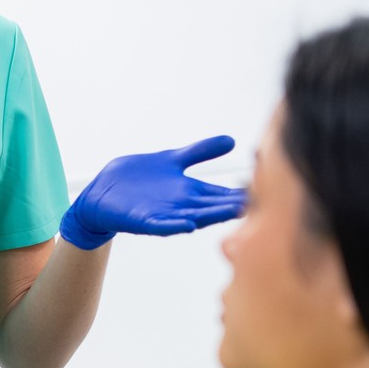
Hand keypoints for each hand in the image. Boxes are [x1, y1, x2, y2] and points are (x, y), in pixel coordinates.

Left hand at [59, 135, 246, 249]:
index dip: (241, 193)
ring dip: (211, 216)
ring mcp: (163, 214)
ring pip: (193, 216)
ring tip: (232, 212)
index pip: (222, 194)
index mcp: (190, 192)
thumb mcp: (173, 159)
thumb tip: (231, 141)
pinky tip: (188, 224)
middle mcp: (181, 205)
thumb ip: (201, 152)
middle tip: (258, 204)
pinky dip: (173, 225)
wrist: (102, 190)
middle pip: (213, 206)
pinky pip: (160, 225)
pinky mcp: (141, 219)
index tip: (265, 191)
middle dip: (233, 205)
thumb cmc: (139, 178)